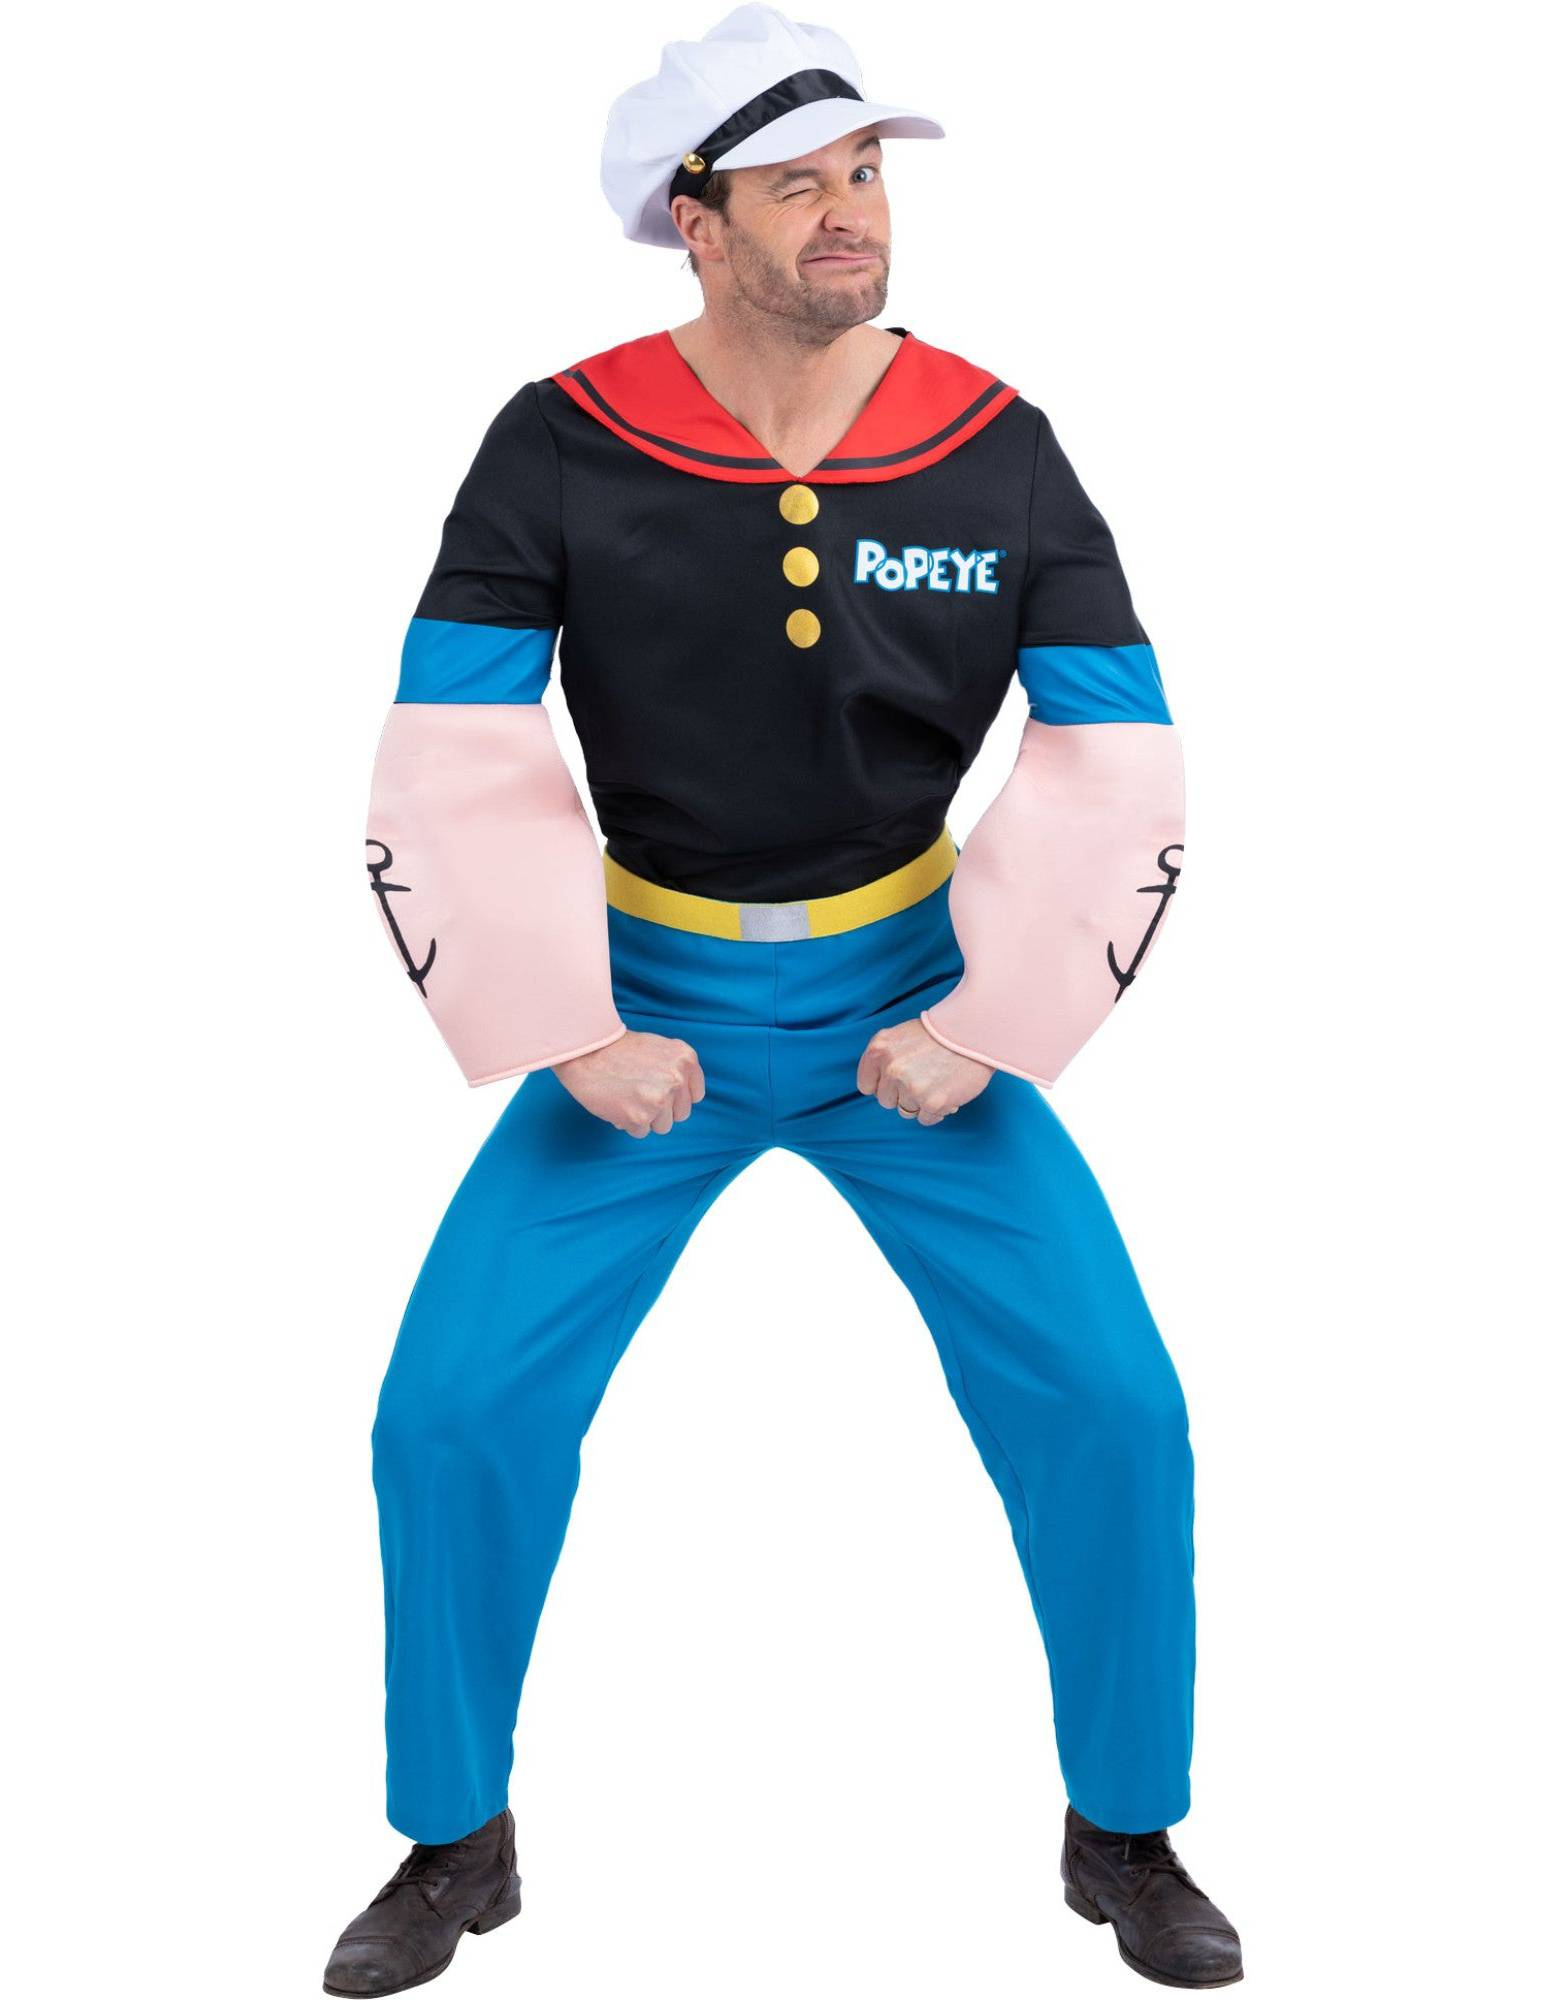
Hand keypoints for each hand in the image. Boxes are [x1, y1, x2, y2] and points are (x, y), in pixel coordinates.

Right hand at [553, 1029, 704, 1136]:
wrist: (586, 1049)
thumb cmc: (618, 1048)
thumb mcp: (659, 1048)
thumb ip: (675, 1070)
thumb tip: (680, 1099)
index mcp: (685, 1059)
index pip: (695, 1095)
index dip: (676, 1097)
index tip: (660, 1091)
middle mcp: (677, 1079)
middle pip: (680, 1114)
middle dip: (661, 1110)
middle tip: (638, 1093)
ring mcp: (660, 1099)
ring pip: (662, 1127)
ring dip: (644, 1118)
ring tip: (626, 1096)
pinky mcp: (640, 1117)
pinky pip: (640, 1132)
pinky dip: (627, 1122)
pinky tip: (616, 1103)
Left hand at [856, 1018, 993, 1124]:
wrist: (973, 1032)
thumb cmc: (939, 1033)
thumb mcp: (901, 1036)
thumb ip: (884, 1058)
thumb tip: (876, 1087)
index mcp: (879, 1050)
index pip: (867, 1085)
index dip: (883, 1085)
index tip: (897, 1080)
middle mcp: (891, 1068)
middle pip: (886, 1101)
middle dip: (902, 1094)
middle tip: (923, 1078)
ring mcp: (910, 1087)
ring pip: (906, 1111)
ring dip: (920, 1102)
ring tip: (937, 1083)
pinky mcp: (932, 1102)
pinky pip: (925, 1119)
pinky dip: (936, 1111)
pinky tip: (946, 1092)